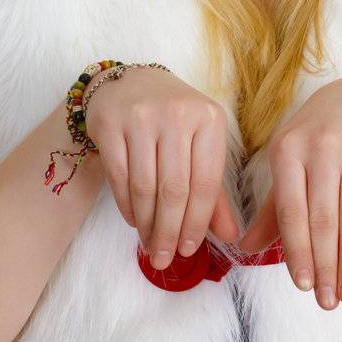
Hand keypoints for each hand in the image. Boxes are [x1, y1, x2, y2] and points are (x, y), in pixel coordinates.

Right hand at [83, 66, 240, 265]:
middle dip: (170, 231)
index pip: (206, 183)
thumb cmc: (175, 121)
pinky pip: (120, 178)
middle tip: (165, 258)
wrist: (132, 83)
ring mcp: (142, 117)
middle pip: (174, 190)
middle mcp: (177, 114)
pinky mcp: (110, 124)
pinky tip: (134, 221)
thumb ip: (216, 192)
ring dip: (147, 224)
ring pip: (146, 187)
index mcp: (209, 118)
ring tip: (150, 245)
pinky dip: (127, 207)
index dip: (198, 223)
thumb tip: (231, 237)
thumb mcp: (202, 145)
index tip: (189, 250)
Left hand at [234, 75, 341, 309]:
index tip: (301, 286)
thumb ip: (271, 206)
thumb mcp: (289, 158)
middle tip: (326, 302)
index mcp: (288, 149)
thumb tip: (246, 249)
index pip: (291, 211)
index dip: (297, 251)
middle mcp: (322, 149)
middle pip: (323, 220)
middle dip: (324, 266)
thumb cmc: (317, 135)